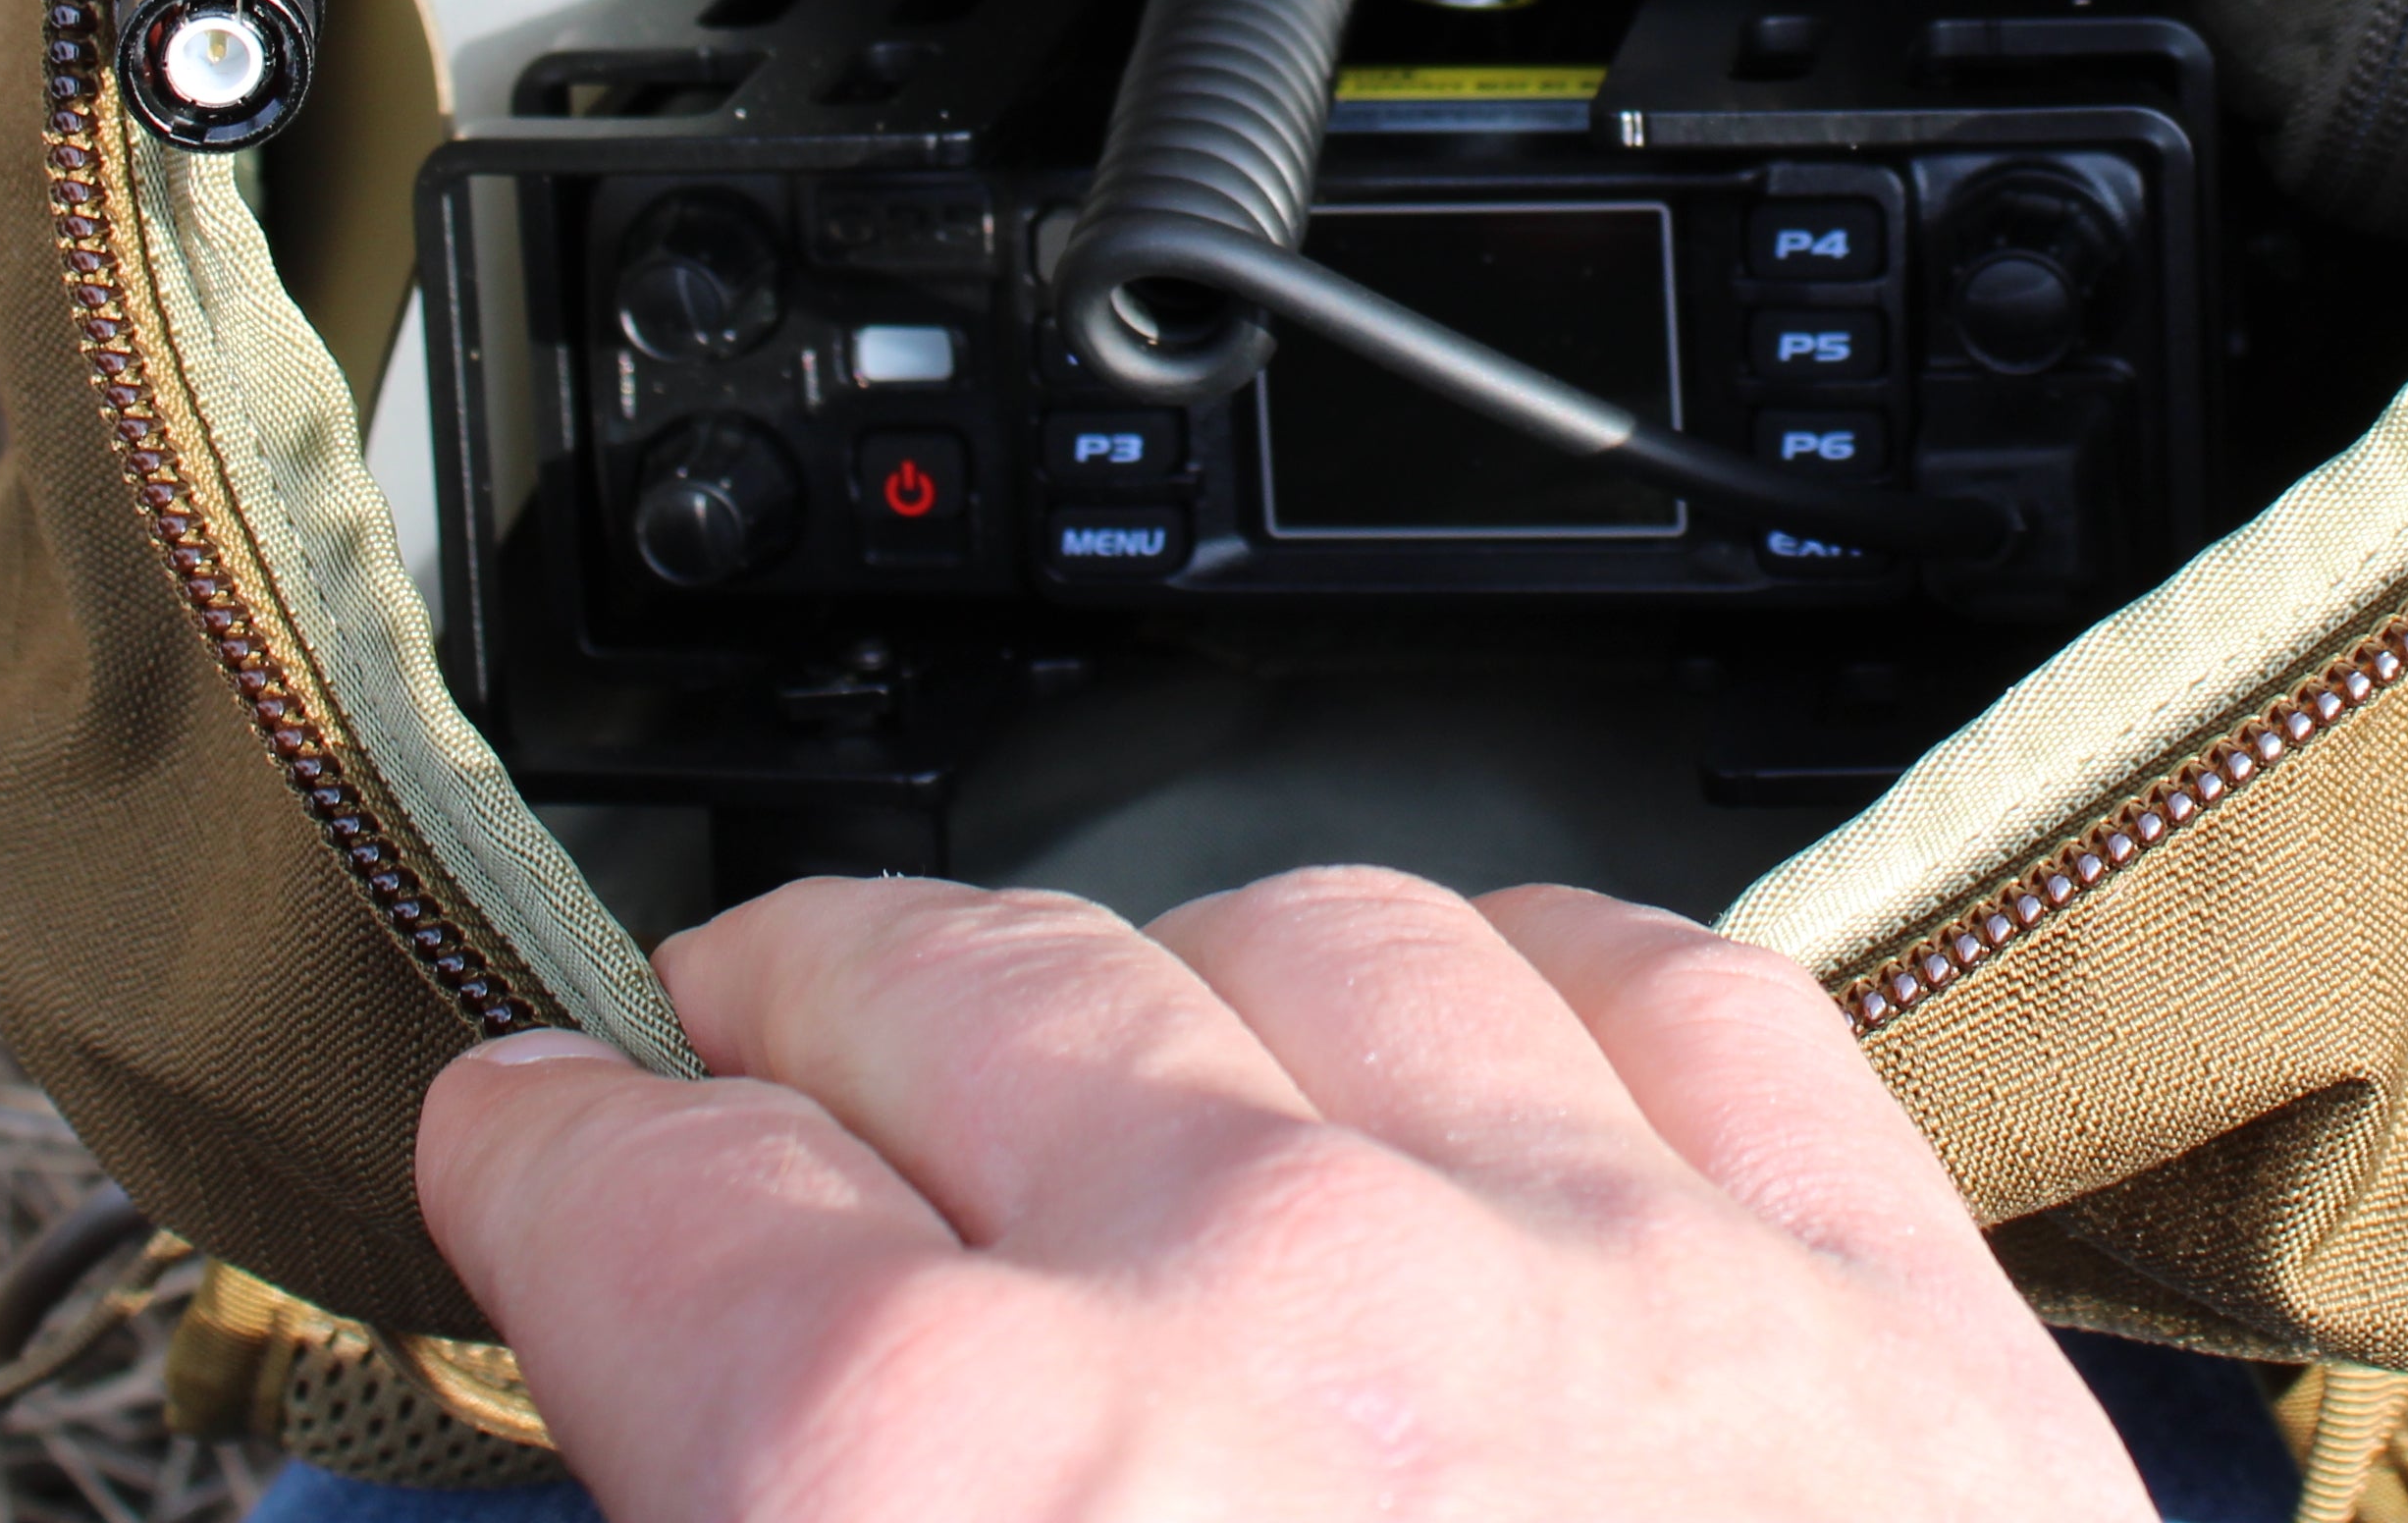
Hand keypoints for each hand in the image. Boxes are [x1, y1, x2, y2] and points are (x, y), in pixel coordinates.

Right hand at [412, 871, 2155, 1522]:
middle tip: (758, 1058)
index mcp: (970, 1492)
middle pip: (951, 990)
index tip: (532, 1141)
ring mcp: (1596, 1270)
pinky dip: (1524, 985)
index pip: (655, 1202)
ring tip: (1102, 1042)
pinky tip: (1465, 1034)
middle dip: (810, 1012)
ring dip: (1158, 980)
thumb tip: (683, 1483)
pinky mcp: (1875, 1319)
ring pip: (1301, 941)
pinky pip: (1657, 995)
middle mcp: (1265, 1304)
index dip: (555, 1160)